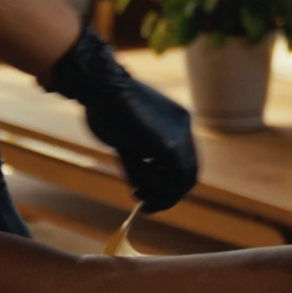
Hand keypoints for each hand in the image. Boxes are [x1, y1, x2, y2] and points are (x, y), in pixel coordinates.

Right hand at [44, 28, 198, 211]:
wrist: (102, 88)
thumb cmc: (106, 108)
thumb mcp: (127, 138)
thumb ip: (139, 160)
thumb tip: (141, 187)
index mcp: (177, 122)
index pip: (184, 160)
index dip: (169, 182)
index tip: (149, 191)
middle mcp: (184, 128)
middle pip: (189, 173)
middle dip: (168, 195)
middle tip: (145, 204)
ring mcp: (179, 137)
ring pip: (181, 181)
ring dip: (160, 195)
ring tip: (137, 194)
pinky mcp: (169, 146)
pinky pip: (170, 180)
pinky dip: (155, 190)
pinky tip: (136, 188)